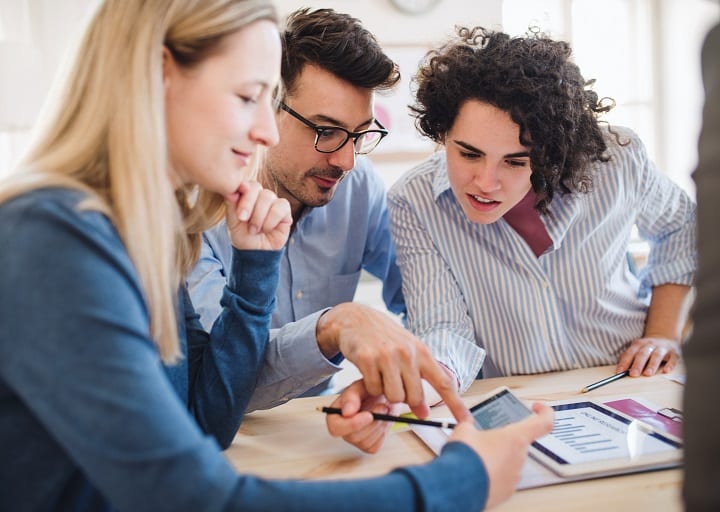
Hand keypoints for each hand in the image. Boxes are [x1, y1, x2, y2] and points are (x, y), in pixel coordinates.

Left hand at [225, 180, 291, 250]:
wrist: (255, 253)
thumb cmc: (243, 236)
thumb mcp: (232, 222)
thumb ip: (231, 206)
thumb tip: (231, 192)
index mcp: (247, 194)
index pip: (246, 184)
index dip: (243, 196)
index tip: (239, 213)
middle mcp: (261, 195)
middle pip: (257, 188)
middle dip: (248, 205)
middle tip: (244, 220)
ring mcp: (274, 201)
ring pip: (268, 197)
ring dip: (259, 216)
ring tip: (254, 230)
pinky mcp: (285, 211)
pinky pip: (280, 208)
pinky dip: (271, 220)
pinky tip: (266, 229)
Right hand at [316, 303, 471, 423]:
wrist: (356, 318)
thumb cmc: (385, 337)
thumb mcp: (407, 354)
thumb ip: (419, 380)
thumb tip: (424, 412)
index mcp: (422, 351)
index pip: (444, 383)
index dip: (457, 404)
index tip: (468, 422)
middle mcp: (407, 353)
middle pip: (414, 397)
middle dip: (406, 399)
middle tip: (395, 385)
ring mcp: (386, 355)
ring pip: (394, 397)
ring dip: (386, 394)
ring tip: (382, 377)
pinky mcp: (367, 359)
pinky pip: (373, 389)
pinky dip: (370, 387)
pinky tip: (369, 372)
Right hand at [324, 379, 395, 453]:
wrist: (384, 396)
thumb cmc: (370, 390)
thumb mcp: (360, 387)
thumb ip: (351, 397)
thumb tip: (346, 412)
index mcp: (335, 414)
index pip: (335, 428)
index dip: (351, 425)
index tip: (369, 415)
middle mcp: (343, 429)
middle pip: (353, 437)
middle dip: (371, 423)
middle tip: (383, 407)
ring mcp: (355, 439)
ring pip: (365, 442)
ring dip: (379, 425)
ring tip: (384, 410)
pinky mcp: (368, 446)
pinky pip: (375, 445)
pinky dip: (383, 432)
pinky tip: (383, 420)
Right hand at [449, 403, 553, 508]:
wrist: (457, 486)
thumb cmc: (466, 458)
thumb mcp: (464, 430)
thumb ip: (470, 424)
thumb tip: (467, 423)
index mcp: (515, 438)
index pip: (543, 422)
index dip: (545, 412)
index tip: (538, 408)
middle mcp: (519, 457)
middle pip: (519, 443)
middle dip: (504, 439)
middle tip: (487, 436)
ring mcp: (514, 476)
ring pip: (509, 461)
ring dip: (497, 457)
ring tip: (476, 455)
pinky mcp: (506, 491)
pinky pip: (502, 478)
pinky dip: (492, 473)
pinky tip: (476, 470)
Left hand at [615, 337, 681, 376]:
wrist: (666, 338)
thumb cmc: (648, 348)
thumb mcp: (637, 349)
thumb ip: (629, 357)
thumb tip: (619, 368)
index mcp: (640, 344)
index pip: (631, 353)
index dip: (625, 362)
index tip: (619, 372)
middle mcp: (651, 344)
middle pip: (643, 354)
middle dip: (637, 364)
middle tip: (633, 374)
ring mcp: (663, 348)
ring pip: (657, 355)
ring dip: (652, 365)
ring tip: (647, 374)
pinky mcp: (674, 353)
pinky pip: (673, 359)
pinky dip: (670, 365)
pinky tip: (666, 371)